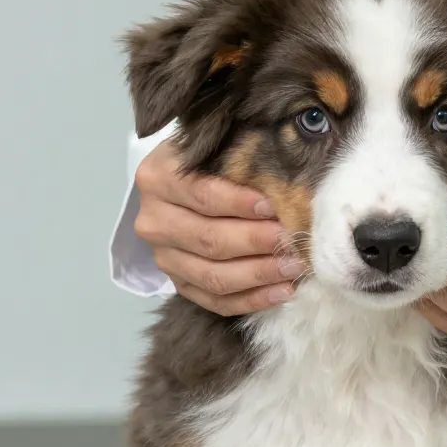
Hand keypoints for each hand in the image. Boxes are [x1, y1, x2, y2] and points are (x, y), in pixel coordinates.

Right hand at [133, 140, 303, 315]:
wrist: (178, 183)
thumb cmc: (208, 159)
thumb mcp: (216, 146)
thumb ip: (241, 157)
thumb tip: (288, 174)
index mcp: (157, 178)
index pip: (202, 195)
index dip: (239, 204)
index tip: (273, 207)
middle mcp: (152, 219)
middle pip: (208, 239)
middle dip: (255, 242)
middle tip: (292, 240)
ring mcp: (162, 256)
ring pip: (212, 275)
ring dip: (258, 275)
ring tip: (294, 268)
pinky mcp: (176, 282)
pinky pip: (213, 300)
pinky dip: (250, 300)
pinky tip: (282, 292)